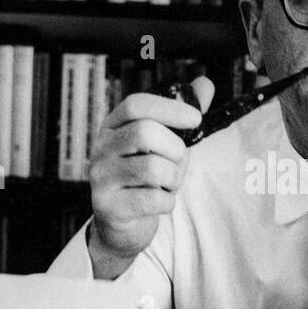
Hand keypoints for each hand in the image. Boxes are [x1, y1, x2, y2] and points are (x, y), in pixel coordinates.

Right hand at [87, 77, 213, 279]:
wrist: (122, 224)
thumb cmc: (145, 178)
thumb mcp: (163, 144)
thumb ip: (182, 116)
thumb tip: (206, 84)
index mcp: (114, 126)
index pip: (136, 105)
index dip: (169, 108)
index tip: (196, 118)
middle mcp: (101, 148)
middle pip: (145, 132)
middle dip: (175, 150)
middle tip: (177, 162)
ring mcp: (101, 177)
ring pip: (152, 168)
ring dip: (173, 179)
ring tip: (166, 184)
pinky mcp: (108, 205)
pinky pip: (152, 199)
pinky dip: (167, 202)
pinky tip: (159, 202)